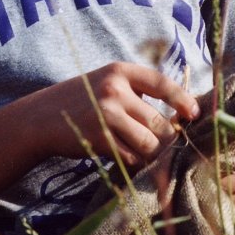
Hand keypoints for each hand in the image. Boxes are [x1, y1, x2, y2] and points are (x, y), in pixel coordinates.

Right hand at [29, 62, 199, 168]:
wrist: (40, 118)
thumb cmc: (81, 101)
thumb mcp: (107, 83)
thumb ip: (137, 94)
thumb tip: (178, 118)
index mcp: (120, 71)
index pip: (162, 84)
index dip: (183, 100)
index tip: (194, 114)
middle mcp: (114, 90)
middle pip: (159, 122)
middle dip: (167, 139)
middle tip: (167, 147)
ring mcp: (106, 114)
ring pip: (148, 142)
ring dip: (152, 154)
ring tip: (149, 156)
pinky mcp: (98, 139)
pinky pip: (130, 156)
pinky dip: (135, 162)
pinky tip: (129, 159)